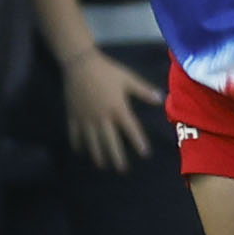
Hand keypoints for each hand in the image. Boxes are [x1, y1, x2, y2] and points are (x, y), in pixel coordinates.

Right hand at [62, 48, 160, 172]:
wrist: (80, 65)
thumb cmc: (107, 71)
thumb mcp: (128, 79)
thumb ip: (143, 91)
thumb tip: (160, 99)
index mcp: (118, 108)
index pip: (131, 129)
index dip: (138, 142)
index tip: (144, 154)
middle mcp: (102, 117)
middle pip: (110, 142)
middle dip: (116, 156)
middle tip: (122, 169)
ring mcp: (86, 118)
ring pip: (92, 142)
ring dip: (98, 155)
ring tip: (103, 166)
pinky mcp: (73, 116)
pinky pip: (75, 134)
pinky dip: (77, 144)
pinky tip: (81, 152)